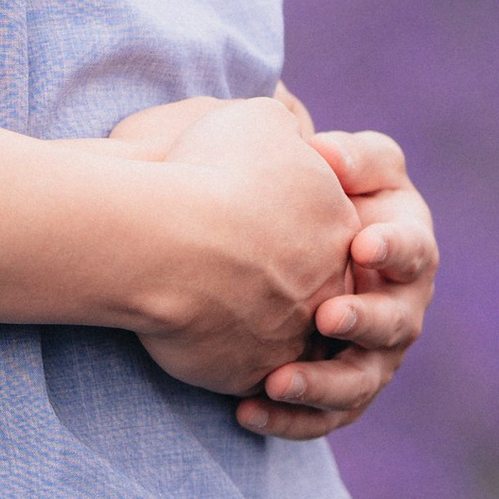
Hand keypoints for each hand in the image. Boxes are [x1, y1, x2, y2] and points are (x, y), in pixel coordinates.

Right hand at [105, 95, 362, 402]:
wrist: (164, 235)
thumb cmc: (205, 169)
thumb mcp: (257, 119)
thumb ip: (282, 124)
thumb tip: (286, 122)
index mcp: (334, 221)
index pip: (323, 228)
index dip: (285, 223)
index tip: (249, 216)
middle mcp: (326, 283)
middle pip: (311, 287)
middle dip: (279, 280)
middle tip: (233, 267)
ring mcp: (292, 334)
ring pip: (286, 341)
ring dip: (255, 329)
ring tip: (213, 312)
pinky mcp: (253, 374)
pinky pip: (248, 380)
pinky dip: (227, 367)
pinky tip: (194, 344)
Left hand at [239, 128, 435, 440]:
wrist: (274, 241)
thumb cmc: (317, 191)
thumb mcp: (338, 162)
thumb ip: (347, 156)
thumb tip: (327, 152)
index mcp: (404, 249)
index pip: (414, 249)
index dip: (393, 248)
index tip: (360, 242)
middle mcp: (398, 308)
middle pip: (395, 324)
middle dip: (364, 320)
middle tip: (327, 315)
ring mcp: (370, 356)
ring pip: (357, 383)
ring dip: (322, 383)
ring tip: (278, 380)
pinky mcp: (336, 392)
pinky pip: (319, 417)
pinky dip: (288, 419)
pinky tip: (245, 411)